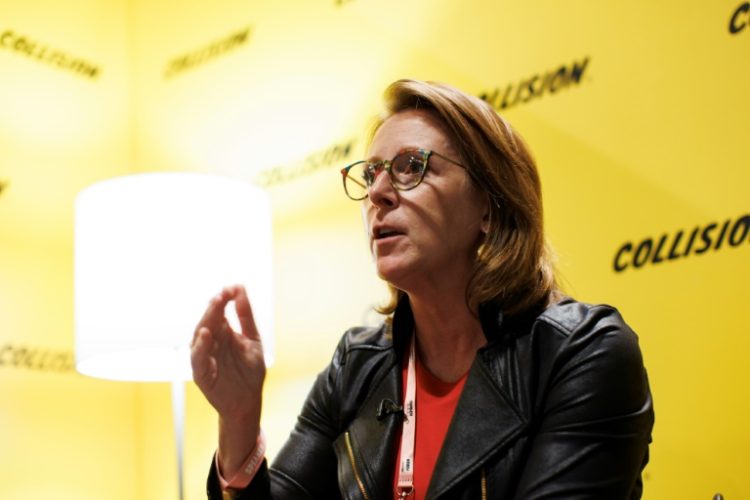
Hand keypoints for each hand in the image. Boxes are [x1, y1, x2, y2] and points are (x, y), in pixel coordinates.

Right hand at [191, 285, 265, 473]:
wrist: (249, 401)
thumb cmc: (249, 372)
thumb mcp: (253, 340)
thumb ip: (246, 316)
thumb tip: (240, 289)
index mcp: (223, 334)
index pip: (218, 311)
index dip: (223, 299)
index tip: (232, 288)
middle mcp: (211, 343)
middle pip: (208, 320)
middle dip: (215, 306)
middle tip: (223, 294)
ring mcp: (205, 357)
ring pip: (200, 336)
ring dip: (207, 320)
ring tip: (215, 306)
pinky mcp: (202, 374)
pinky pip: (197, 358)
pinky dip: (200, 346)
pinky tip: (206, 334)